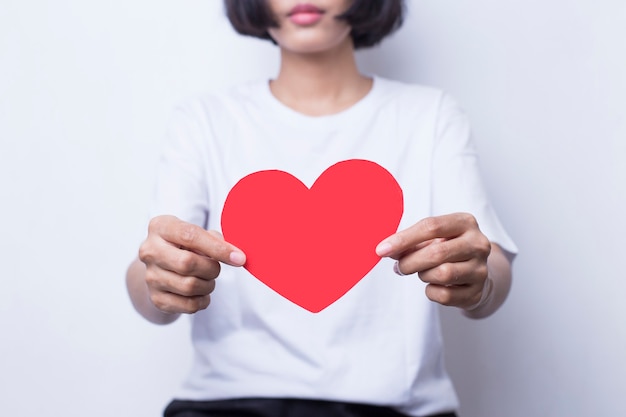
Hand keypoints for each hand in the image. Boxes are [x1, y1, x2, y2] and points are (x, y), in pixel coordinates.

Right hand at [138, 215, 245, 314]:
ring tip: (208, 279)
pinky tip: (202, 292)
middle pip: (187, 263)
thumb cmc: (184, 245)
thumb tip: (235, 255)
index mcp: (160, 227)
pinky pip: (189, 305)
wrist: (161, 266)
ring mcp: (150, 276)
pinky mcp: (156, 298)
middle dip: (211, 268)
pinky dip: (203, 300)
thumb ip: (214, 239)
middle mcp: (149, 251)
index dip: (218, 248)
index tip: (239, 258)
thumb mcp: (196, 233)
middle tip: (216, 268)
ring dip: (209, 285)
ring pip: (189, 286)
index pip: (190, 236)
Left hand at [375, 213, 491, 309]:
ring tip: (423, 272)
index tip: (381, 250)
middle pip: (437, 252)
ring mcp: (481, 269)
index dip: (403, 239)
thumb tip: (386, 250)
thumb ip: (410, 243)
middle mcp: (478, 243)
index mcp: (465, 222)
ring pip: (442, 274)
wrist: (476, 273)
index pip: (431, 226)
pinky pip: (445, 295)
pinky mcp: (477, 292)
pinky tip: (434, 285)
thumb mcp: (433, 239)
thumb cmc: (448, 250)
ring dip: (423, 275)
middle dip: (410, 262)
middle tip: (399, 267)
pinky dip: (431, 292)